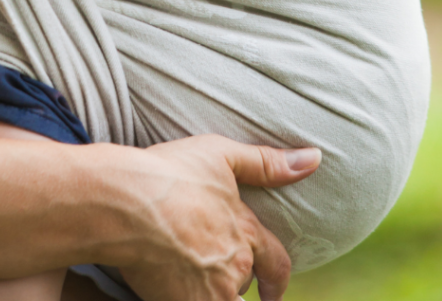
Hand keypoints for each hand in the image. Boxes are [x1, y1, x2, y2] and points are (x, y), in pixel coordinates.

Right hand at [118, 136, 320, 300]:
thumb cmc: (170, 173)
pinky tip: (173, 292)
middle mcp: (235, 263)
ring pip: (225, 299)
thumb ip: (266, 163)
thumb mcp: (220, 155)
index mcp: (244, 228)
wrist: (126, 203)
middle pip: (245, 283)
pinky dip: (189, 299)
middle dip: (237, 284)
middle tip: (221, 285)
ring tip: (196, 286)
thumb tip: (315, 158)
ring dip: (213, 294)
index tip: (273, 292)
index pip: (275, 261)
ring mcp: (211, 288)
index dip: (276, 279)